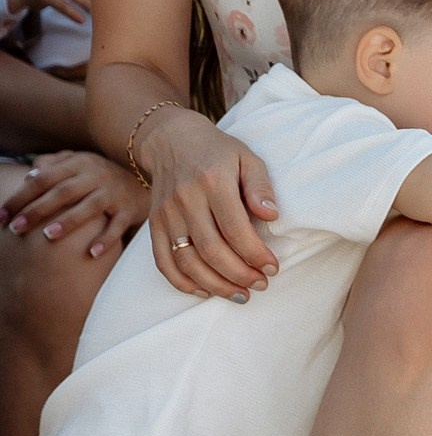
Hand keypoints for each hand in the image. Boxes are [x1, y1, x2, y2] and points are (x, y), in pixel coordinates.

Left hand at [5, 148, 147, 258]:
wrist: (146, 178)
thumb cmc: (102, 176)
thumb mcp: (80, 162)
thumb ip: (55, 163)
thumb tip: (30, 175)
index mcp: (80, 163)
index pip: (44, 178)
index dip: (22, 196)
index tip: (3, 214)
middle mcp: (96, 176)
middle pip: (63, 192)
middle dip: (37, 210)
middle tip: (15, 227)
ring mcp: (114, 193)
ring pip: (89, 207)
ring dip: (68, 221)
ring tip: (47, 236)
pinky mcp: (128, 210)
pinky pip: (116, 226)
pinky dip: (105, 240)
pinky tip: (90, 254)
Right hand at [138, 106, 280, 300]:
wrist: (171, 140)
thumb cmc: (217, 152)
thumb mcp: (247, 157)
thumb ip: (260, 185)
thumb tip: (272, 215)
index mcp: (212, 181)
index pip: (235, 228)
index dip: (255, 254)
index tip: (272, 267)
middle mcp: (185, 199)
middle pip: (212, 250)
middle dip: (239, 275)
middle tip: (260, 285)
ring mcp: (166, 214)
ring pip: (187, 261)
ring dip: (215, 285)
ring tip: (239, 294)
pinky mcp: (154, 224)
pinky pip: (163, 261)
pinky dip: (182, 282)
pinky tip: (204, 291)